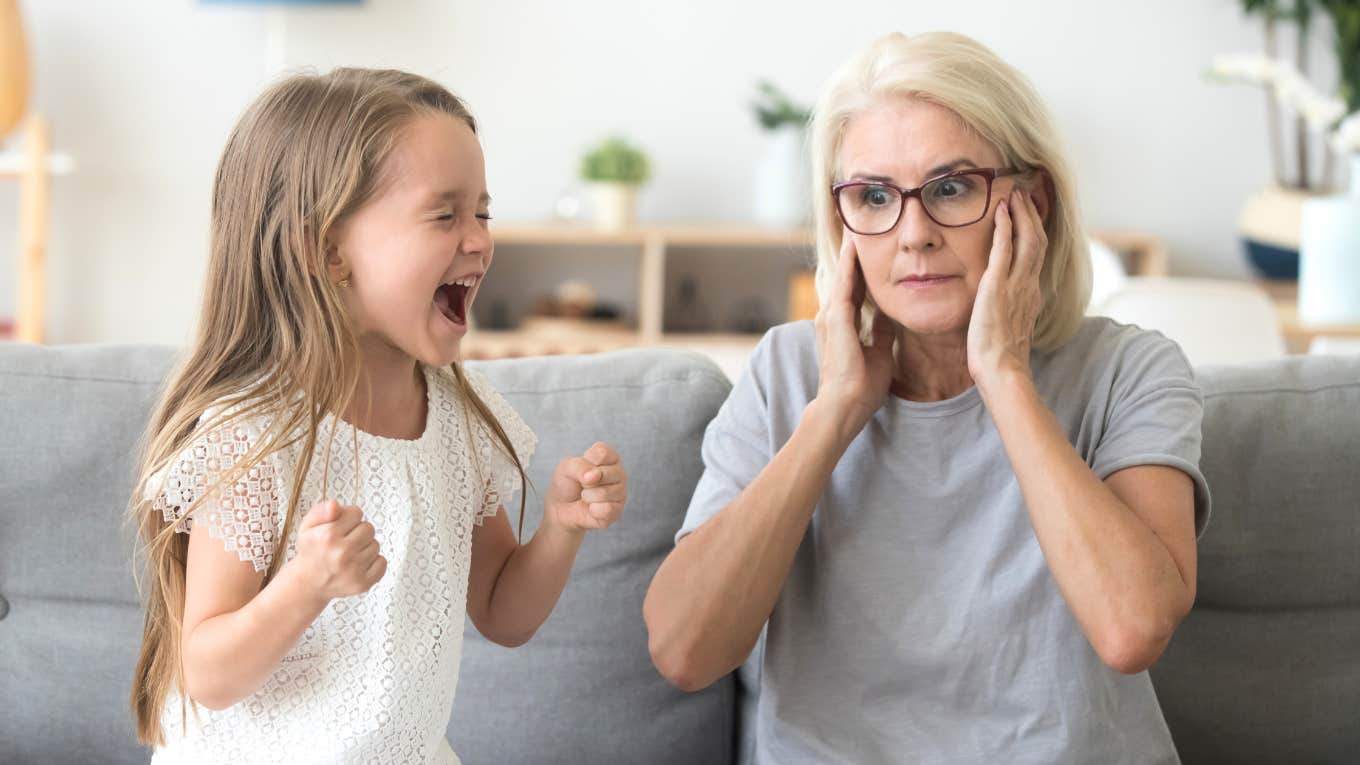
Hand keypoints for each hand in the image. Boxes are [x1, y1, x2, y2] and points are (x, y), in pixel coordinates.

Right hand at [292, 500, 386, 601]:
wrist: (308, 584)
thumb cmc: (311, 551)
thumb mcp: (308, 526)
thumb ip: (320, 511)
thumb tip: (335, 504)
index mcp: (328, 536)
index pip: (356, 512)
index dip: (348, 518)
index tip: (339, 527)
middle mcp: (342, 553)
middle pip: (369, 528)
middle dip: (358, 532)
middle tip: (344, 542)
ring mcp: (353, 570)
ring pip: (375, 545)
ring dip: (364, 547)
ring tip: (348, 555)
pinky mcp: (362, 583)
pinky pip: (382, 562)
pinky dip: (373, 562)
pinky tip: (357, 565)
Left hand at [544, 442, 626, 532]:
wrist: (562, 507)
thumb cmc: (568, 482)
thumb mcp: (566, 467)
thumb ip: (579, 466)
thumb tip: (594, 476)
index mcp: (610, 457)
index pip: (603, 453)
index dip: (587, 460)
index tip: (581, 467)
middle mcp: (619, 473)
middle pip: (603, 474)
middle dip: (585, 481)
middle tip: (583, 484)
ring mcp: (621, 493)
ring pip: (604, 493)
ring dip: (587, 496)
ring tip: (586, 496)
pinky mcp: (617, 511)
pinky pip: (606, 509)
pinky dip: (593, 510)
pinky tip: (591, 508)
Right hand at [814, 232, 895, 427]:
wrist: (843, 407)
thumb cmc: (860, 387)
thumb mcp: (879, 353)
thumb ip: (880, 332)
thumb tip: (888, 314)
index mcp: (843, 324)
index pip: (854, 288)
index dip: (861, 268)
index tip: (869, 247)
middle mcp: (832, 316)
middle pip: (845, 275)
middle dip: (852, 252)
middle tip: (857, 224)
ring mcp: (831, 317)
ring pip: (842, 275)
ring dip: (849, 251)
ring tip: (855, 226)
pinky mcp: (836, 320)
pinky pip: (844, 284)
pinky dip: (850, 264)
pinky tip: (855, 245)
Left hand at [968, 188, 1045, 390]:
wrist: (1001, 370)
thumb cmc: (1000, 358)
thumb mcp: (1009, 328)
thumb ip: (1010, 312)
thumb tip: (1003, 308)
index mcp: (1031, 295)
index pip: (1037, 256)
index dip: (1035, 232)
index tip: (1030, 215)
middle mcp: (1029, 286)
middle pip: (1038, 241)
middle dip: (1032, 215)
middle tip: (1025, 194)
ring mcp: (1016, 285)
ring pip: (1028, 239)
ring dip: (1022, 214)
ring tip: (1015, 194)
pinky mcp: (998, 286)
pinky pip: (1005, 249)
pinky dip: (1005, 226)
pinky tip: (1001, 211)